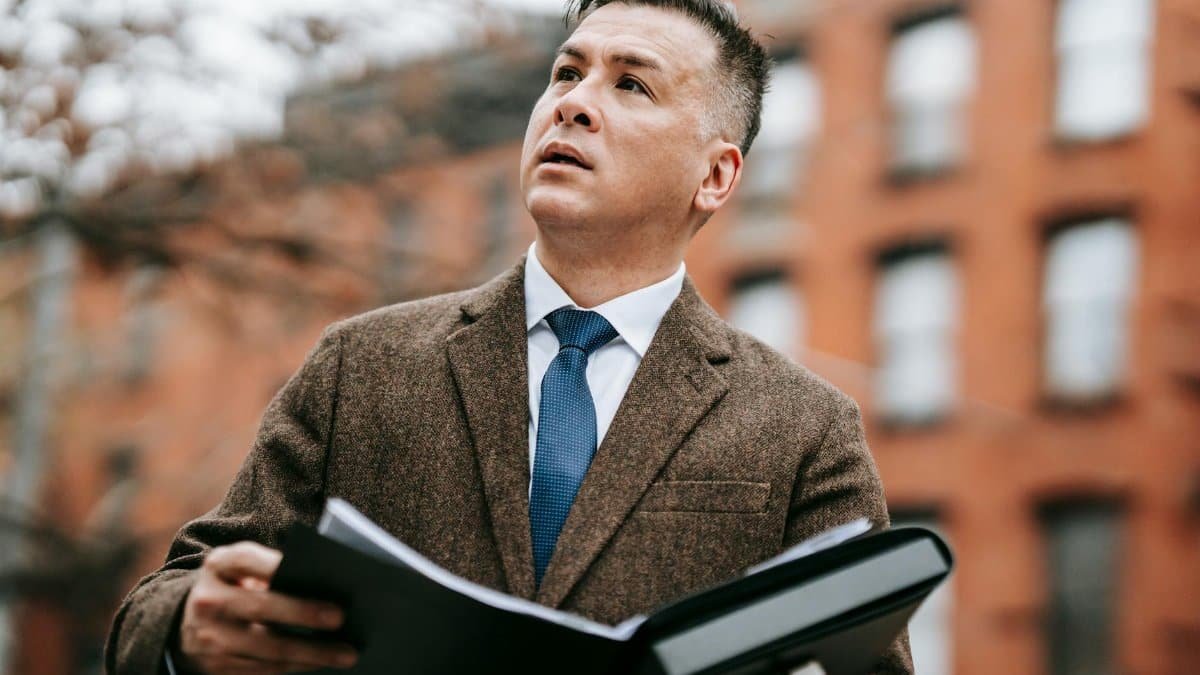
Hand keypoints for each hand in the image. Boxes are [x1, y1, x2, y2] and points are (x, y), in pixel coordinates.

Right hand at [175, 541, 357, 673]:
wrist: (184, 623)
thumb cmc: (233, 586)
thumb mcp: (241, 568)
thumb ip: (271, 568)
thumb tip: (323, 585)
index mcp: (219, 565)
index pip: (249, 560)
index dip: (279, 567)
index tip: (308, 569)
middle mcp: (208, 601)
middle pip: (262, 608)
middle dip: (305, 614)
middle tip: (341, 619)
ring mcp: (209, 638)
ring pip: (269, 649)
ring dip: (311, 654)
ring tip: (345, 653)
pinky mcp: (215, 669)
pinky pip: (263, 671)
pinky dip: (296, 667)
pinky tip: (320, 663)